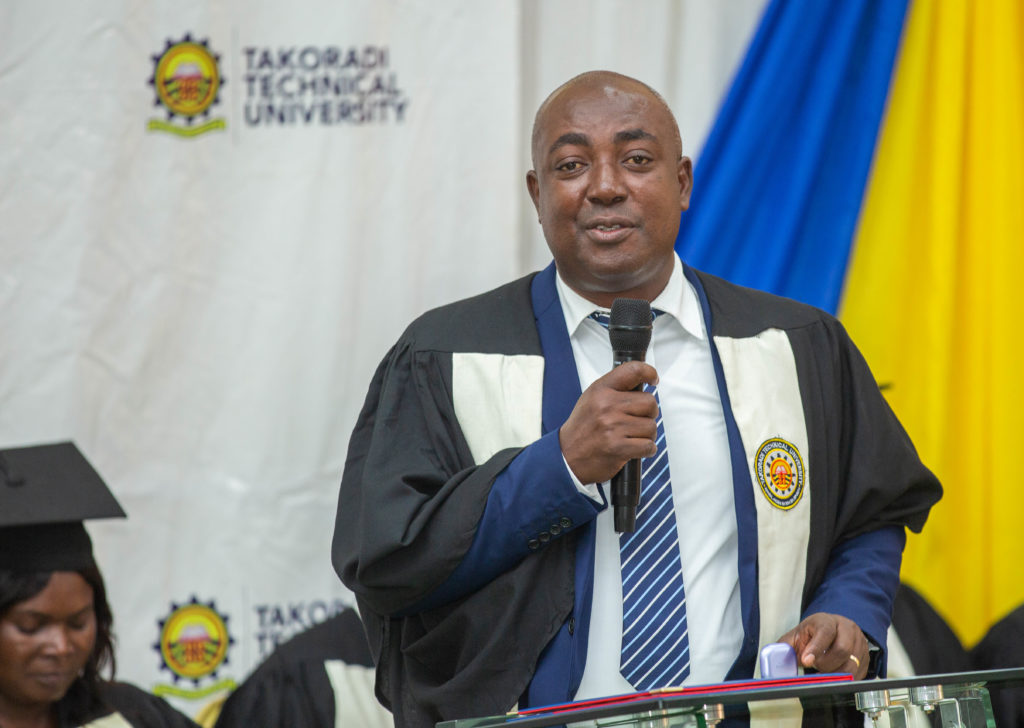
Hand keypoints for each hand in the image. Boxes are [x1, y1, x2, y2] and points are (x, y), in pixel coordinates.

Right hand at [559, 361, 658, 484]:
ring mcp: (612, 427)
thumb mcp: (592, 399)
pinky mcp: (618, 447)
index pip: (633, 370)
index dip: (649, 372)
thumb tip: (642, 382)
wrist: (567, 456)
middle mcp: (607, 405)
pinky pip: (649, 446)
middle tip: (637, 420)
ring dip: (647, 434)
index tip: (653, 379)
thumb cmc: (583, 428)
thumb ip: (614, 389)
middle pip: (650, 402)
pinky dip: (647, 449)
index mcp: (601, 390)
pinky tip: (635, 449)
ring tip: (632, 437)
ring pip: (651, 426)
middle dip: (649, 413)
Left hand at [777, 612, 869, 679]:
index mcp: (826, 620)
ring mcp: (859, 642)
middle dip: (826, 664)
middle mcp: (847, 628)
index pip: (825, 632)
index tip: (807, 661)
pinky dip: (845, 679)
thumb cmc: (812, 634)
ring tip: (824, 670)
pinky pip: (859, 673)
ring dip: (835, 673)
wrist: (831, 631)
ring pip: (852, 664)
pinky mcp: (866, 658)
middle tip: (815, 667)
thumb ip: (785, 647)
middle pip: (842, 649)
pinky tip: (834, 674)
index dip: (816, 648)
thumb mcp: (797, 636)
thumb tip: (774, 658)